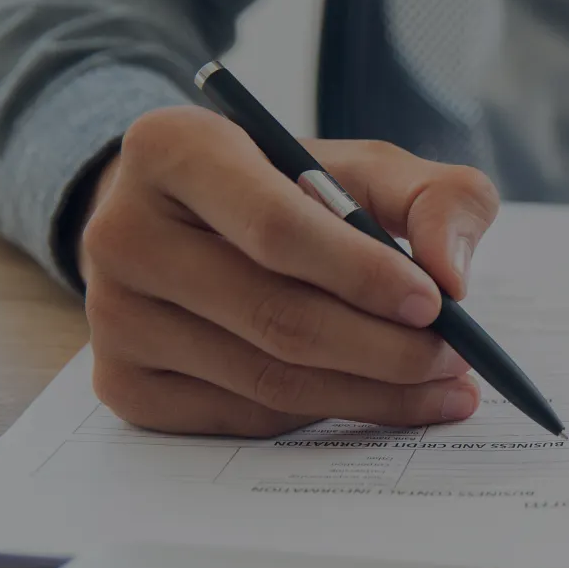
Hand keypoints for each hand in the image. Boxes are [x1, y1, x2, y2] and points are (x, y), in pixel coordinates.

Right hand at [80, 105, 498, 436]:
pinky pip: (244, 418)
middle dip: (385, 349)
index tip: (436, 303)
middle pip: (275, 316)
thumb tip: (452, 275)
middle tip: (456, 360)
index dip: (362, 273)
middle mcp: (120, 232)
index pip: (275, 227)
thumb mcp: (366, 168)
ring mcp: (112, 316)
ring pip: (266, 380)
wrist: (188, 225)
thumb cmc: (289, 190)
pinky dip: (323, 414)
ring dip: (371, 393)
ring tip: (441, 386)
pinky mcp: (122, 384)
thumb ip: (436, 197)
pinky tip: (373, 397)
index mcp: (172, 149)